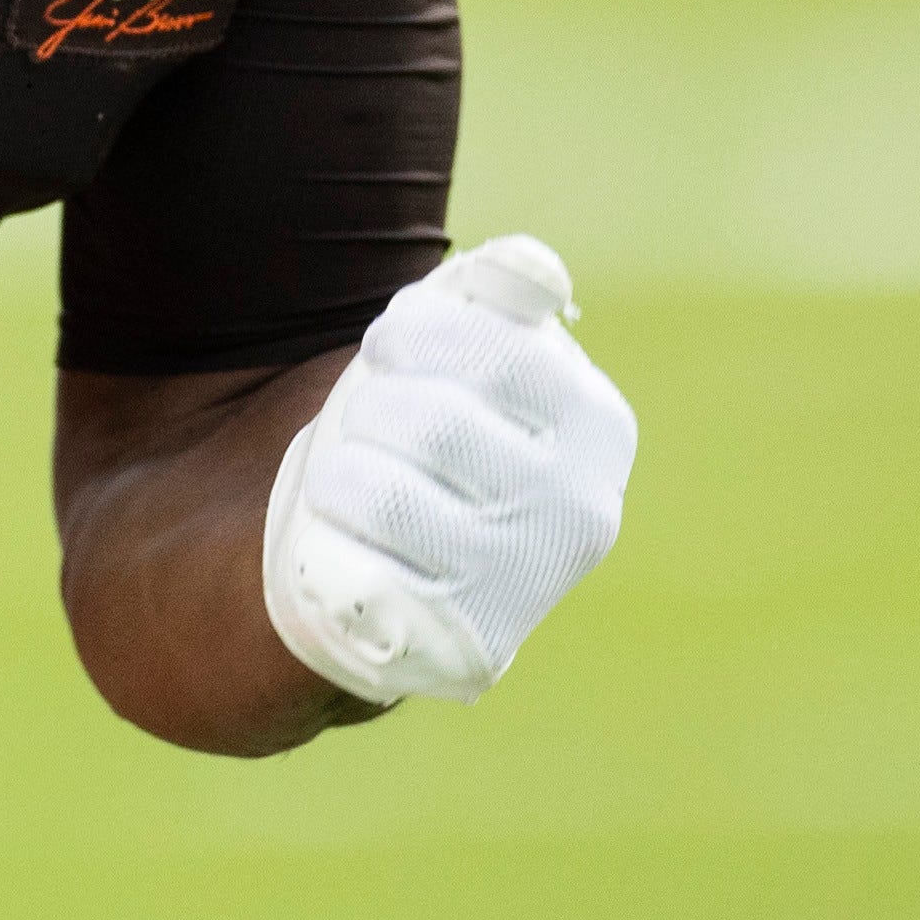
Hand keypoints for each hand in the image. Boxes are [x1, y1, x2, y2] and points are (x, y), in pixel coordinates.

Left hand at [260, 236, 635, 706]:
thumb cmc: (419, 428)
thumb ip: (497, 290)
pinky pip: (351, 574)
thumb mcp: (462, 342)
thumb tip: (532, 269)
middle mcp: (579, 516)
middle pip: (427, 423)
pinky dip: (323, 545)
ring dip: (338, 475)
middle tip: (371, 432)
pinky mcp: (447, 650)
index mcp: (597, 427)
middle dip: (368, 411)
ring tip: (353, 487)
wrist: (377, 558)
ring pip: (378, 495)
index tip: (392, 351)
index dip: (408, 337)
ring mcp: (518, 589)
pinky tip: (344, 550)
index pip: (489, 349)